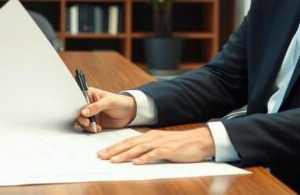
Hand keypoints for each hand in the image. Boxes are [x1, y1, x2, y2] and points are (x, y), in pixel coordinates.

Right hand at [77, 87, 136, 131]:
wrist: (129, 113)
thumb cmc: (120, 102)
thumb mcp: (108, 102)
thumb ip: (96, 107)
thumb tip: (83, 112)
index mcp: (90, 94)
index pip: (78, 99)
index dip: (76, 106)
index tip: (79, 113)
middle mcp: (88, 104)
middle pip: (78, 112)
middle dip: (81, 118)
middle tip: (86, 123)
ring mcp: (91, 114)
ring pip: (82, 121)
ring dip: (86, 125)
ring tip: (94, 127)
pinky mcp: (95, 122)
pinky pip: (88, 127)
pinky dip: (91, 129)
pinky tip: (98, 128)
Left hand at [97, 127, 215, 163]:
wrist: (199, 140)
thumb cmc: (180, 144)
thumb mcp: (161, 144)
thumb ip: (149, 148)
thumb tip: (135, 156)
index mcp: (149, 136)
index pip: (127, 142)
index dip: (114, 147)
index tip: (102, 153)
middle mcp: (152, 138)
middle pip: (129, 144)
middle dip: (114, 150)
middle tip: (101, 156)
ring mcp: (160, 143)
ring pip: (138, 149)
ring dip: (125, 155)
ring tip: (113, 160)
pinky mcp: (168, 150)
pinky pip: (154, 154)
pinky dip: (144, 159)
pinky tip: (136, 163)